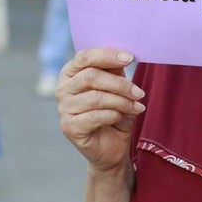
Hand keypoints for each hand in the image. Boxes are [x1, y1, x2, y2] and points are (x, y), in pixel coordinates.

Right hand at [56, 48, 143, 172]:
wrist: (111, 146)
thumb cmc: (113, 112)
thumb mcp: (117, 88)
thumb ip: (115, 71)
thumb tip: (124, 55)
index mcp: (71, 72)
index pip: (85, 56)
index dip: (107, 55)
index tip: (130, 57)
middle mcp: (63, 88)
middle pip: (90, 76)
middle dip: (119, 84)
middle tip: (139, 92)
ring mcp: (64, 108)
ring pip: (95, 97)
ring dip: (121, 102)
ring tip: (137, 106)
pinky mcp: (69, 127)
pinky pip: (95, 116)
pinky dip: (114, 115)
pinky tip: (123, 117)